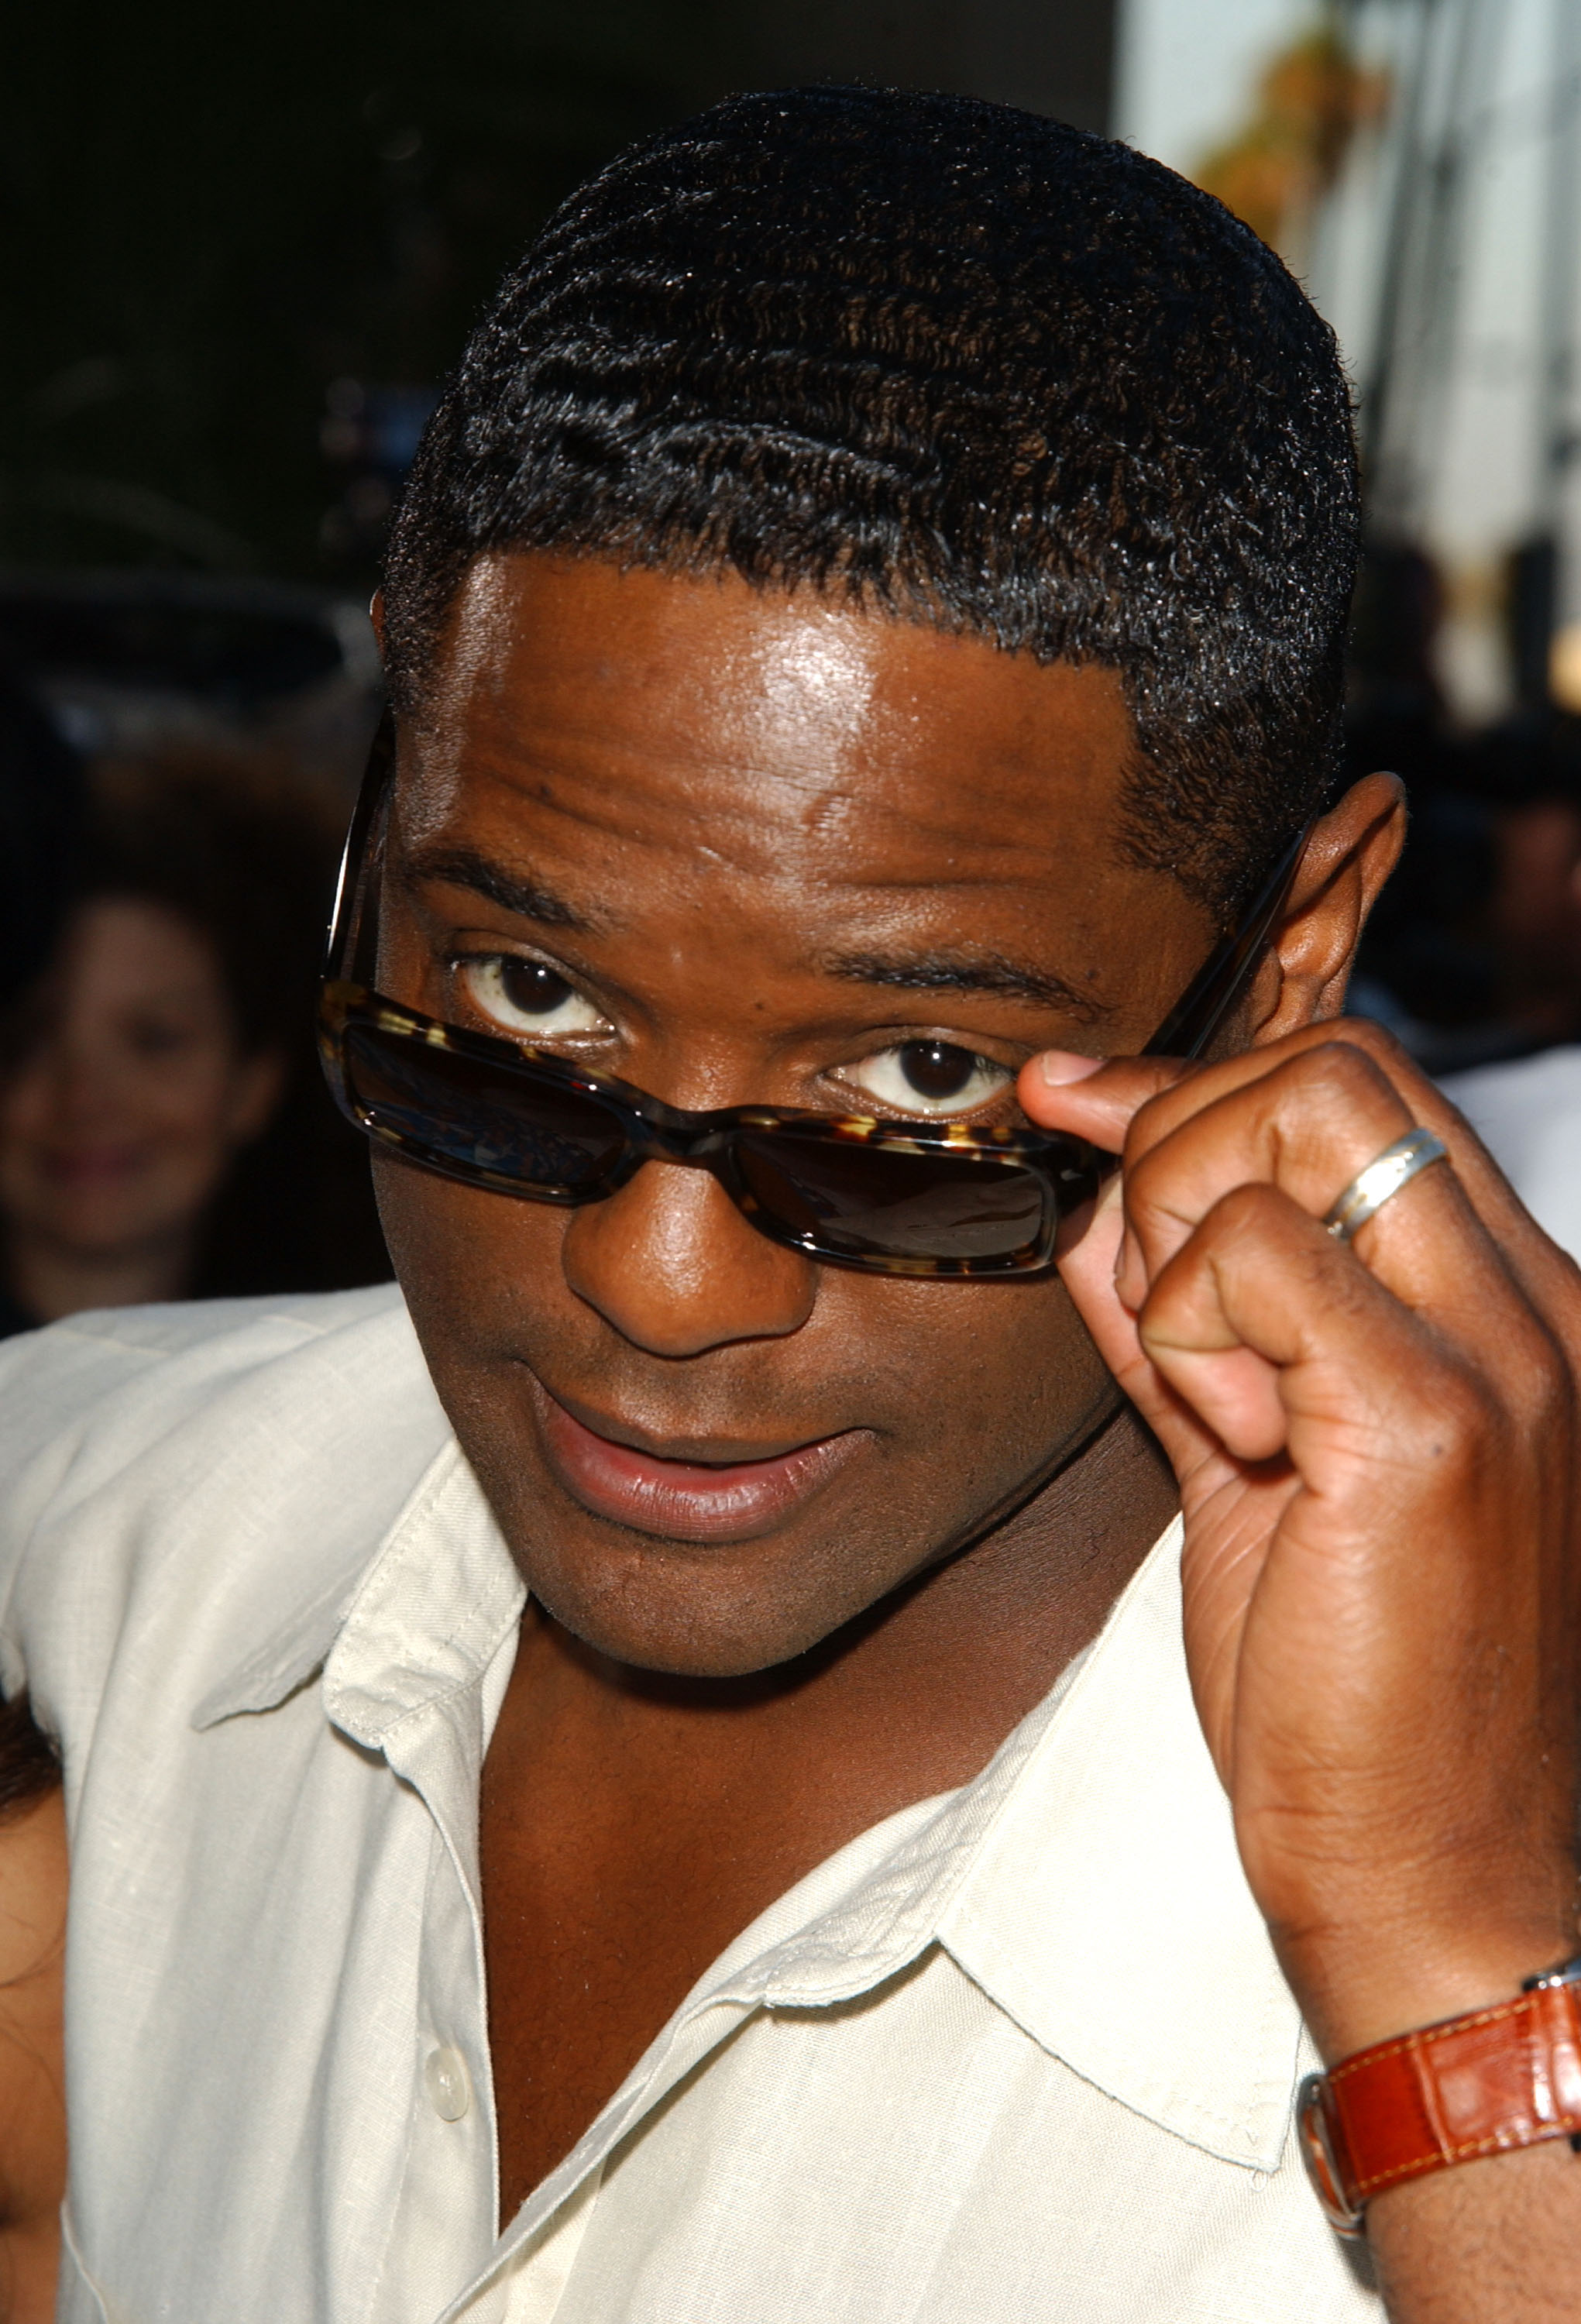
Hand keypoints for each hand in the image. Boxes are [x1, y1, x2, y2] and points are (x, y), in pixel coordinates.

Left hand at [1019, 1019, 1580, 2063]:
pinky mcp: (1430, 1427)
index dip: (1197, 1085)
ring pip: (1294, 1121)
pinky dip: (1182, 1325)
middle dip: (1184, 1133)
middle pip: (1331, 1067)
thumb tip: (1099, 1183)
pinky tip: (1224, 1440)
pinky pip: (1252, 1253)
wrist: (1435, 1882)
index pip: (1360, 1087)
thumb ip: (1187, 1316)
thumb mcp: (1256, 1462)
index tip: (1083, 1105)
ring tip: (1206, 1387)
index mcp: (1509, 1309)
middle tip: (1150, 1287)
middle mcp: (1531, 1309)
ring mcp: (1499, 1357)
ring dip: (1182, 1232)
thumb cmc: (1350, 1691)